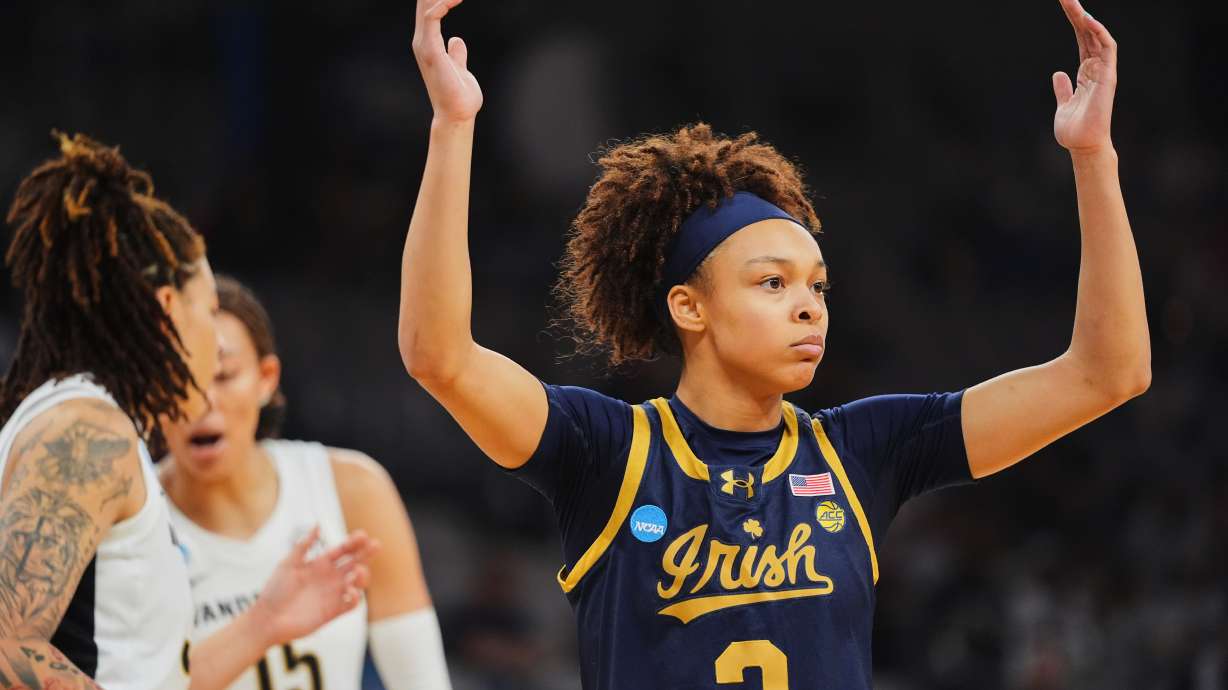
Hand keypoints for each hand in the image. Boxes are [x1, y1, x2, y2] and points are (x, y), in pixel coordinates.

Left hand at [251, 526, 378, 645]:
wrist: (267, 619)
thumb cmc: (274, 591)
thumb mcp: (288, 564)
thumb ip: (303, 545)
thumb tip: (318, 525)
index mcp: (320, 564)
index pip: (343, 550)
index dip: (354, 542)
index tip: (362, 535)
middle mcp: (330, 578)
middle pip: (355, 562)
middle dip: (366, 553)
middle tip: (376, 545)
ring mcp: (333, 594)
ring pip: (357, 582)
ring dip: (362, 575)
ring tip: (357, 571)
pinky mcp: (333, 611)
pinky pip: (351, 604)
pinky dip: (356, 597)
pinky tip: (350, 591)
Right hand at [412, 0, 482, 122]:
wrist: (457, 115)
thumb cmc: (460, 96)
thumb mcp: (460, 68)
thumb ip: (456, 54)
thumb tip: (457, 41)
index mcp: (429, 42)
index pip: (429, 8)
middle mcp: (423, 40)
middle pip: (424, 3)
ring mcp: (424, 45)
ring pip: (425, 6)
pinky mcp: (430, 50)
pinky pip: (431, 18)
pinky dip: (442, 4)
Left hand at [1052, 0, 1117, 153]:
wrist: (1082, 147)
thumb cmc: (1074, 130)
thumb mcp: (1063, 104)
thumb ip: (1063, 89)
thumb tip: (1058, 74)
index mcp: (1086, 72)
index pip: (1082, 39)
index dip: (1075, 21)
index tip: (1066, 4)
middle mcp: (1096, 68)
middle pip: (1088, 33)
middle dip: (1077, 13)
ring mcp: (1103, 71)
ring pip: (1097, 36)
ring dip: (1085, 17)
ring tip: (1071, 2)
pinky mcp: (1107, 77)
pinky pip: (1107, 49)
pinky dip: (1099, 32)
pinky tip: (1087, 19)